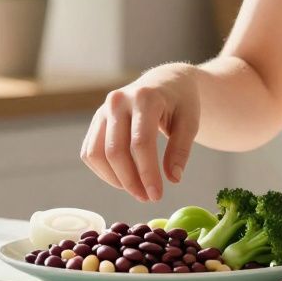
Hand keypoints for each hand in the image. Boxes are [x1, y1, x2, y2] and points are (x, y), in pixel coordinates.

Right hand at [80, 64, 199, 202]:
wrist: (166, 82)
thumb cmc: (180, 103)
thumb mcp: (190, 122)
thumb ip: (181, 149)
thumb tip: (173, 179)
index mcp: (145, 98)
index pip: (141, 143)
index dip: (147, 173)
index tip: (157, 196)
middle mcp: (118, 101)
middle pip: (116, 151)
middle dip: (131, 181)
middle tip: (148, 198)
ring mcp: (103, 110)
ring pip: (97, 154)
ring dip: (115, 179)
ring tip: (137, 190)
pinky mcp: (96, 120)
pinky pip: (91, 152)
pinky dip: (104, 171)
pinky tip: (124, 179)